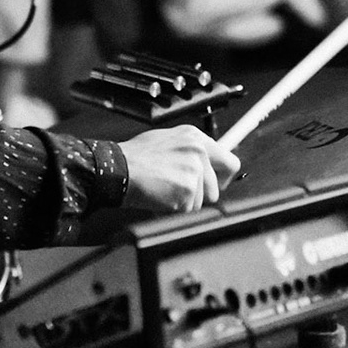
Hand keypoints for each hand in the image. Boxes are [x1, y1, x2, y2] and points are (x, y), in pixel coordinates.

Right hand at [117, 125, 239, 213]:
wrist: (118, 169)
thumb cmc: (135, 157)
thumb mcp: (167, 141)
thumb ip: (190, 151)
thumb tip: (206, 163)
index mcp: (195, 138)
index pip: (229, 161)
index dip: (222, 177)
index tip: (217, 183)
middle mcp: (198, 152)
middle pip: (217, 187)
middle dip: (202, 194)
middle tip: (182, 192)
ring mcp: (194, 171)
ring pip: (203, 201)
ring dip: (185, 202)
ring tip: (164, 190)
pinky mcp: (187, 190)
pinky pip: (188, 210)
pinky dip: (174, 208)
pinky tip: (160, 196)